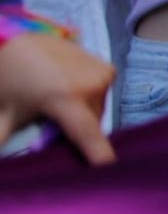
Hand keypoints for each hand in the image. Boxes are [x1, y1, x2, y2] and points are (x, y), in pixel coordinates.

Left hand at [0, 33, 115, 165]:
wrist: (16, 40)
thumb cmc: (8, 80)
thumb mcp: (3, 116)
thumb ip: (2, 143)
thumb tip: (4, 172)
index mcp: (65, 98)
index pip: (88, 136)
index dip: (99, 156)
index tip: (110, 172)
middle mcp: (90, 85)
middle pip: (91, 126)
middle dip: (76, 134)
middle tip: (51, 130)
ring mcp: (101, 74)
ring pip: (97, 112)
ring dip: (83, 116)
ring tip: (57, 106)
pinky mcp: (107, 67)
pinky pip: (102, 96)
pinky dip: (89, 100)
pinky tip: (68, 91)